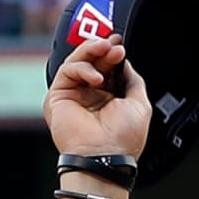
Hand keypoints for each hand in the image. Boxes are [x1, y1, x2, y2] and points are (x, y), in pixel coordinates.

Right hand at [44, 35, 151, 158]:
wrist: (106, 155)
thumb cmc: (123, 138)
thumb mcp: (140, 104)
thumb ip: (132, 80)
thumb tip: (127, 64)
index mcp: (109, 97)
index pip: (107, 67)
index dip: (112, 53)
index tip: (120, 43)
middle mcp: (90, 95)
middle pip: (92, 61)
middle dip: (103, 49)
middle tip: (114, 43)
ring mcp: (74, 95)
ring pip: (77, 61)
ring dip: (92, 51)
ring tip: (106, 50)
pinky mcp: (58, 96)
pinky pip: (67, 71)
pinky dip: (82, 68)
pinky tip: (96, 77)